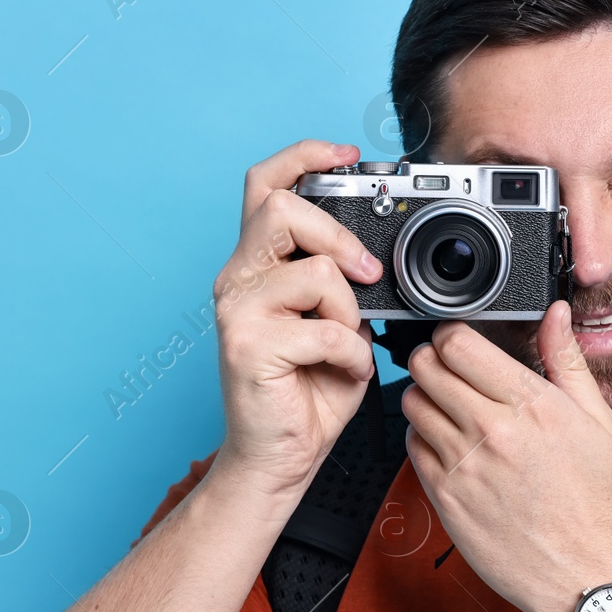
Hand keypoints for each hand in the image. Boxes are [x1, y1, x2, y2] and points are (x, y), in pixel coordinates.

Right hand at [210, 140, 385, 506]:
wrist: (280, 458)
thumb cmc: (308, 392)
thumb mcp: (336, 323)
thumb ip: (343, 282)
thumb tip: (374, 254)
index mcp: (257, 266)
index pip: (265, 185)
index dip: (303, 155)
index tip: (346, 153)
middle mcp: (237, 280)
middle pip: (282, 208)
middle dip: (339, 234)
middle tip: (367, 272)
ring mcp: (237, 312)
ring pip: (314, 271)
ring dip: (350, 311)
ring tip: (348, 344)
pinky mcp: (246, 346)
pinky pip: (323, 328)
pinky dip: (351, 353)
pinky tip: (344, 372)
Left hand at [403, 302, 611, 611]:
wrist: (584, 572)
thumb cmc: (595, 501)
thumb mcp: (598, 421)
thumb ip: (568, 360)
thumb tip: (557, 314)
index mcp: (531, 404)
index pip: (459, 344)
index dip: (452, 334)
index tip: (458, 341)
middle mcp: (493, 430)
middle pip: (426, 366)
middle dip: (432, 359)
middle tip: (446, 368)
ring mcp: (464, 465)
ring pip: (412, 403)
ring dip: (424, 396)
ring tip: (448, 406)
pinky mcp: (445, 497)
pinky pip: (410, 447)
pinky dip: (422, 438)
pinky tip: (449, 444)